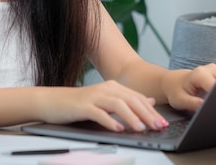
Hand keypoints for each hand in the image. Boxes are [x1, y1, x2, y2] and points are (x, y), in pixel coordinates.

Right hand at [37, 80, 168, 132]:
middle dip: (147, 114)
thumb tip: (149, 101)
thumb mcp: (106, 100)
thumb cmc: (80, 104)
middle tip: (158, 126)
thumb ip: (127, 100)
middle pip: (131, 100)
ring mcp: (94, 96)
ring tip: (141, 128)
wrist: (52, 101)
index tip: (163, 123)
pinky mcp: (83, 106)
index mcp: (113, 87)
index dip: (152, 110)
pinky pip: (99, 113)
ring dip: (131, 117)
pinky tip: (118, 129)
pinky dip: (109, 121)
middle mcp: (106, 89)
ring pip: (117, 105)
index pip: (137, 98)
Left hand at [162, 63, 215, 111]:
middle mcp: (210, 69)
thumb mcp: (180, 100)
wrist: (173, 83)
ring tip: (212, 100)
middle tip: (214, 105)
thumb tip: (205, 106)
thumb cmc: (176, 91)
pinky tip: (215, 97)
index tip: (215, 107)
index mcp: (201, 74)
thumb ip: (193, 103)